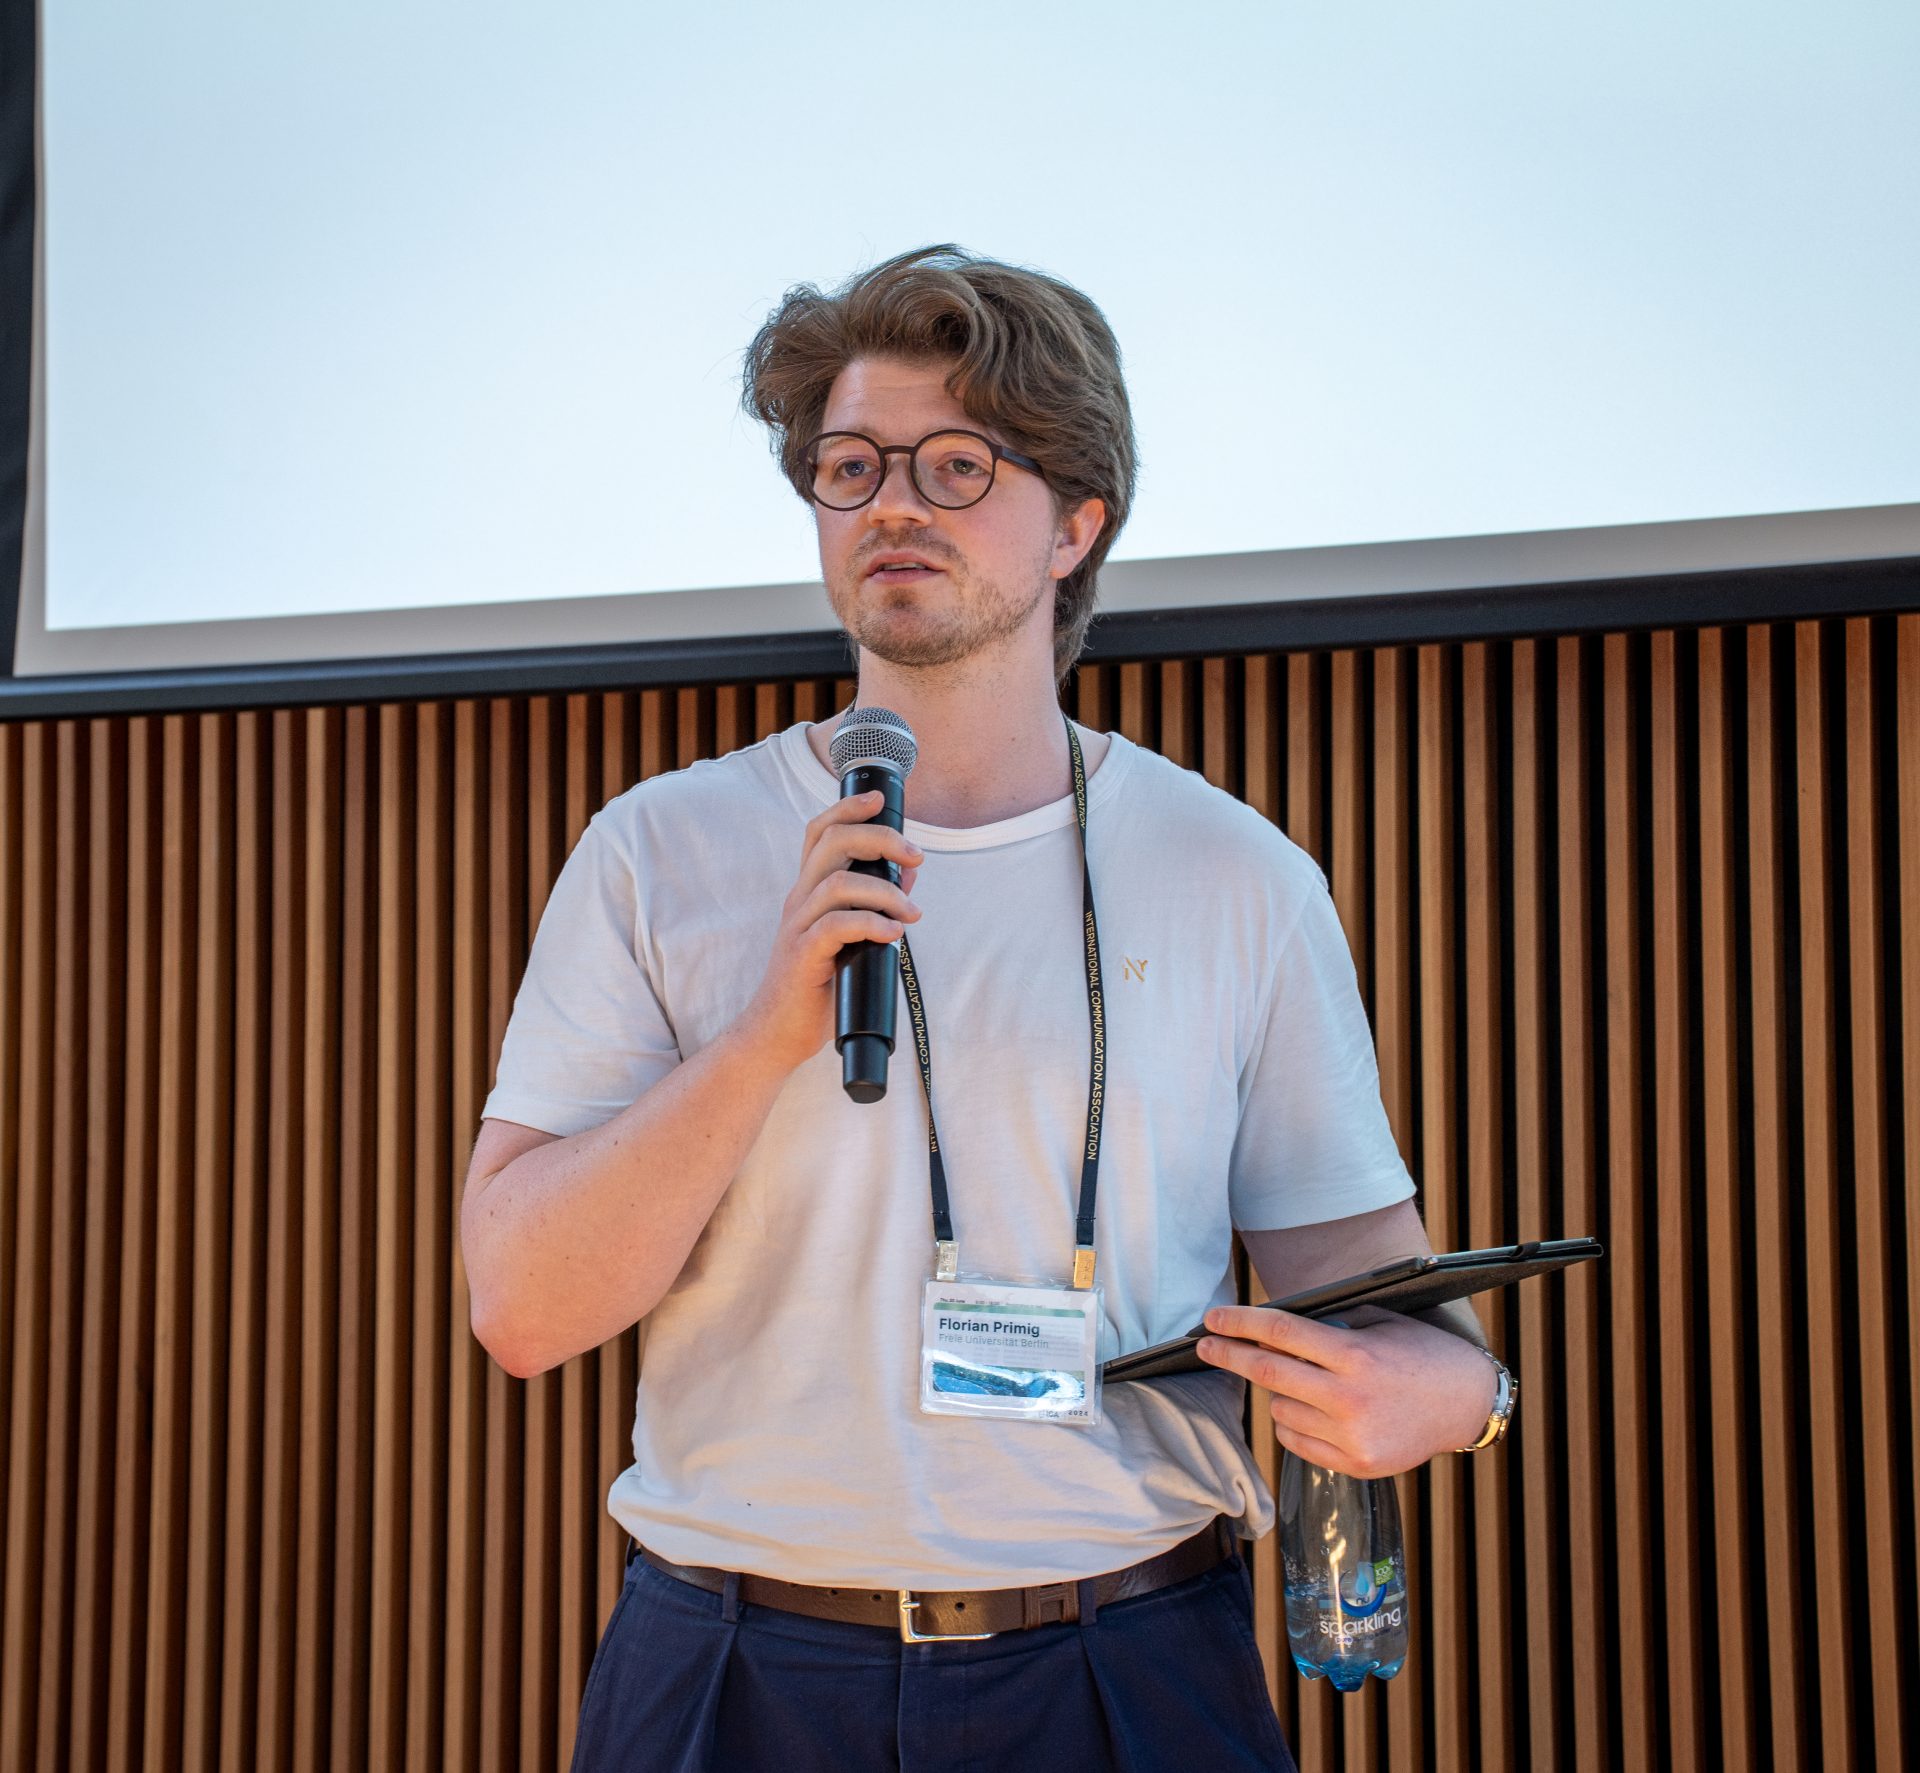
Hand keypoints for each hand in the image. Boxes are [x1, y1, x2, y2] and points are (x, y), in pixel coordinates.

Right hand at [736, 792, 923, 1073]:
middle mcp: (799, 901)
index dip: (847, 809)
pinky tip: (893, 934)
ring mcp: (797, 927)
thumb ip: (873, 905)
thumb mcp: (849, 939)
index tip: (879, 799)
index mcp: (807, 892)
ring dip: (885, 891)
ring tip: (912, 912)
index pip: (819, 833)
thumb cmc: (818, 987)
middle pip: (832, 843)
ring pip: (838, 883)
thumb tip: (908, 875)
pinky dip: (871, 924)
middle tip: (915, 856)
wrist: (778, 1033)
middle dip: (880, 839)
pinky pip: (835, 926)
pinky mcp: (801, 955)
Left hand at [1195, 1306, 1498, 1478]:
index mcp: (1355, 1356)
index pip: (1282, 1333)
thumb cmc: (1419, 1353)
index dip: (1240, 1323)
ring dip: (1277, 1392)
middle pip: (1267, 1373)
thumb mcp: (1378, 1323)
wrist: (1465, 1403)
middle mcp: (1349, 1399)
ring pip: (1279, 1410)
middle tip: (1204, 1345)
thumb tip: (1270, 1328)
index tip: (1212, 1319)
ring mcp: (1352, 1437)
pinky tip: (1313, 1409)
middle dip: (1228, 1355)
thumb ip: (1328, 1327)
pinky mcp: (1356, 1464)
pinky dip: (1292, 1423)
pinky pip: (1296, 1442)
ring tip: (1305, 1382)